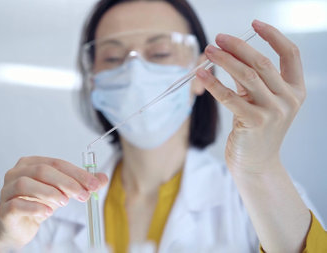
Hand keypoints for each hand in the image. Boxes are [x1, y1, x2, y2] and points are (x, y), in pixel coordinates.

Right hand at [0, 156, 108, 250]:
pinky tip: (47, 212)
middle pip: (42, 171)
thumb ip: (81, 184)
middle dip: (66, 182)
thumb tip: (102, 178)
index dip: (77, 173)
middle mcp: (16, 173)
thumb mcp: (62, 192)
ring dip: (49, 192)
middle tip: (82, 194)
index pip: (56, 163)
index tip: (94, 184)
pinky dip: (34, 207)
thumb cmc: (38, 204)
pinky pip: (16, 204)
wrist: (18, 227)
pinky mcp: (4, 209)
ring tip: (64, 202)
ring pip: (26, 184)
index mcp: (30, 164)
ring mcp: (7, 191)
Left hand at [196, 20, 305, 173]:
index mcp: (296, 90)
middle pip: (262, 62)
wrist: (256, 163)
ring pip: (246, 76)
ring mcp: (273, 112)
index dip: (273, 36)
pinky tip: (201, 74)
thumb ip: (250, 79)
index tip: (254, 24)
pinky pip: (229, 97)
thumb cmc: (256, 130)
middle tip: (218, 38)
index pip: (290, 54)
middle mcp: (289, 100)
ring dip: (224, 60)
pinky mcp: (254, 122)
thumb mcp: (260, 101)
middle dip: (238, 46)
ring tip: (208, 51)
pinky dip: (214, 83)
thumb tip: (227, 52)